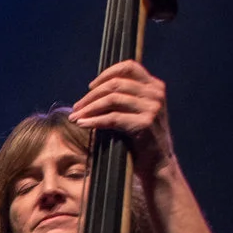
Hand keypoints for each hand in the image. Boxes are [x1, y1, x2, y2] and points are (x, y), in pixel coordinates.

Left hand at [69, 59, 174, 177]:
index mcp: (155, 86)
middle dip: (91, 95)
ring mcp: (152, 108)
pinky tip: (83, 124)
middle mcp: (156, 94)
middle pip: (115, 84)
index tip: (90, 86)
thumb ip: (124, 97)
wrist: (157, 165)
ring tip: (75, 117)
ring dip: (89, 108)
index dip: (107, 74)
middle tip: (76, 107)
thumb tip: (93, 89)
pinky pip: (112, 118)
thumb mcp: (137, 112)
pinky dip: (94, 120)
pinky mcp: (145, 124)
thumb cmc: (141, 139)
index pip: (129, 67)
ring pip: (111, 99)